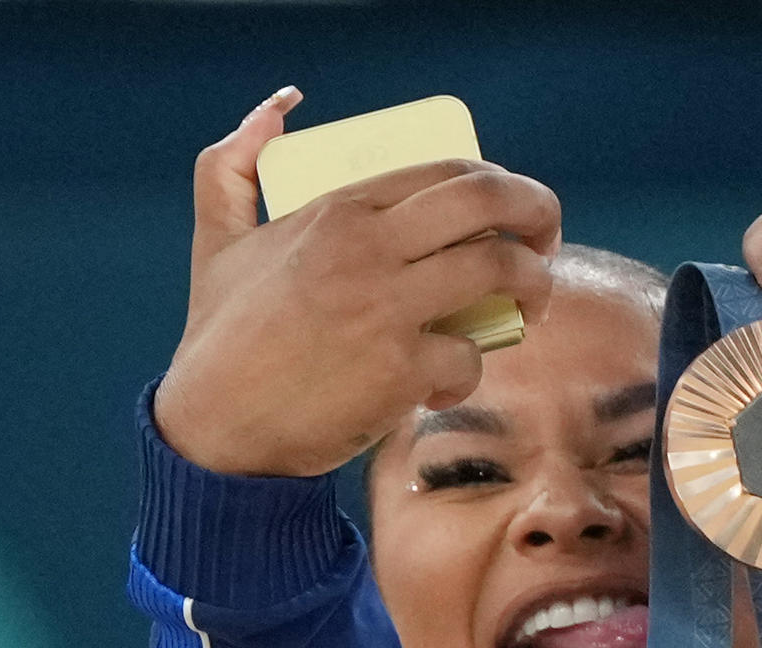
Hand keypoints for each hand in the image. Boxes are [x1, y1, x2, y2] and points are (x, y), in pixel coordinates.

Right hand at [152, 87, 563, 478]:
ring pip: (499, 269)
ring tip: (532, 306)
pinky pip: (469, 357)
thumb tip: (280, 106)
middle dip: (538, 212)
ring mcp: (388, 308)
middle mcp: (368, 247)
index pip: (446, 171)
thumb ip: (233, 164)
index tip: (509, 209)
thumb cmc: (220, 338)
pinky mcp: (400, 370)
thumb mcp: (217, 237)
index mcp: (337, 210)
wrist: (214, 428)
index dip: (497, 183)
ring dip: (534, 285)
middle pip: (487, 200)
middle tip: (547, 240)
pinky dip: (470, 371)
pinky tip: (446, 381)